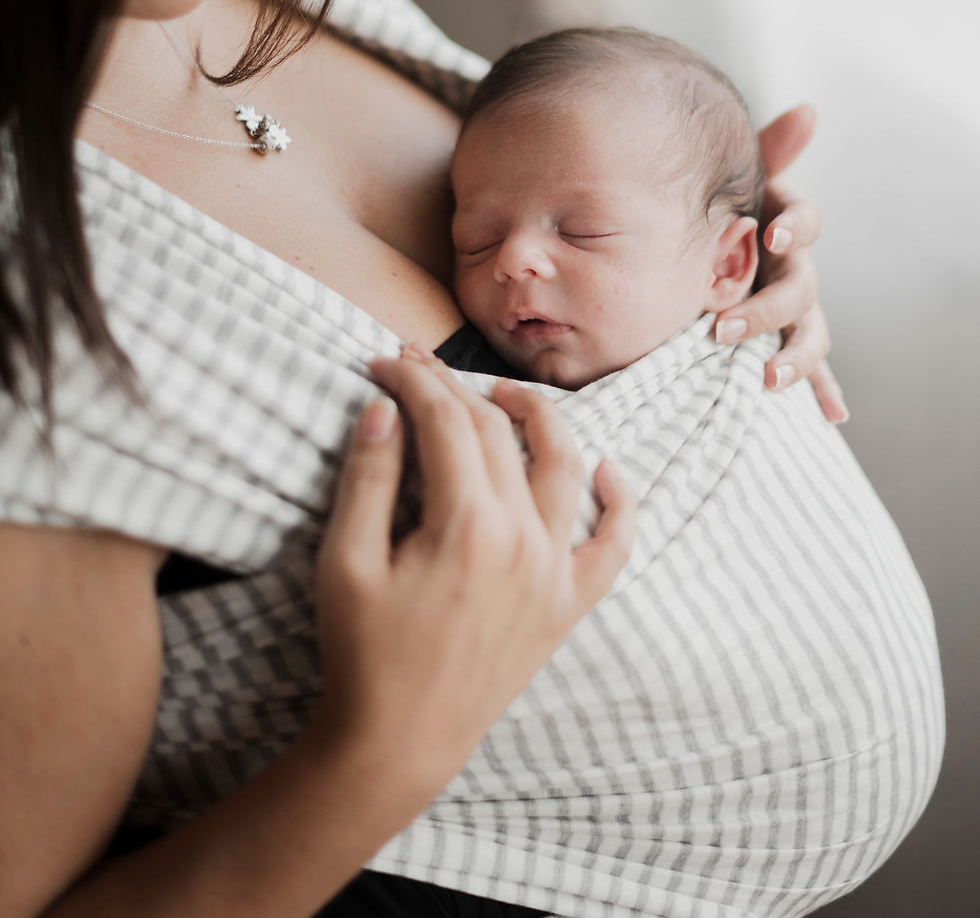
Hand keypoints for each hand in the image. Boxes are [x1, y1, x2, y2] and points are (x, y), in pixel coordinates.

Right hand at [311, 348, 634, 802]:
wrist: (399, 743)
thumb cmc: (363, 654)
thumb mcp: (346, 562)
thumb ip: (369, 477)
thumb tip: (384, 406)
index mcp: (466, 525)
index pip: (445, 420)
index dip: (413, 381)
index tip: (384, 363)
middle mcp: (523, 539)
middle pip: (497, 433)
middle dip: (454, 388)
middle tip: (418, 367)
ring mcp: (553, 572)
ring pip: (564, 466)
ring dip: (539, 417)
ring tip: (504, 394)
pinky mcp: (567, 605)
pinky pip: (613, 546)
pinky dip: (618, 502)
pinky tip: (607, 468)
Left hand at [715, 105, 847, 423]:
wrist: (712, 244)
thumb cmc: (727, 209)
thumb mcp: (741, 179)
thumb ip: (770, 150)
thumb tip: (810, 110)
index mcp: (787, 225)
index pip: (806, 222)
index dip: (794, 228)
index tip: (772, 236)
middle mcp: (798, 267)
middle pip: (800, 288)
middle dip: (766, 310)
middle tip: (723, 328)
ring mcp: (797, 308)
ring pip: (809, 333)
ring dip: (793, 357)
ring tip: (767, 378)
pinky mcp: (790, 338)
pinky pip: (815, 368)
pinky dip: (822, 390)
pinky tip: (831, 415)